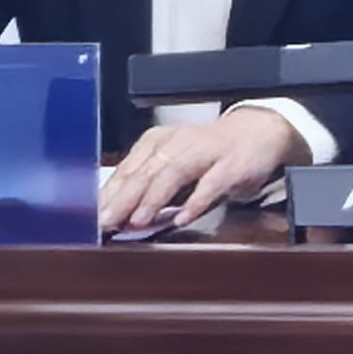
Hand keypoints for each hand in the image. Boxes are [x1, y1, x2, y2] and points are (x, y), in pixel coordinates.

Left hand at [101, 107, 305, 233]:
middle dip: (123, 199)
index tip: (92, 217)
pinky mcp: (232, 164)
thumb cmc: (211, 152)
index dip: (109, 194)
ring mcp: (206, 152)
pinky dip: (196, 201)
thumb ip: (149, 185)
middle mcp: (179, 144)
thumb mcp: (174, 162)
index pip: (127, 170)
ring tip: (137, 221)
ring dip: (153, 198)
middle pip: (145, 171)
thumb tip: (118, 214)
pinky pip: (211, 183)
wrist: (260, 131)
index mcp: (158, 142)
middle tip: (106, 222)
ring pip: (173, 173)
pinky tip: (182, 218)